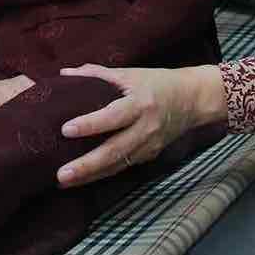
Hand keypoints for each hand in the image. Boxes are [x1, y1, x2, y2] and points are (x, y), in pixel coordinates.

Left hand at [54, 64, 208, 187]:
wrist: (193, 99)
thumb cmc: (157, 82)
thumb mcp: (129, 73)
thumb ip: (96, 74)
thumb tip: (64, 74)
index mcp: (140, 104)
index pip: (113, 116)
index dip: (90, 124)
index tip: (65, 130)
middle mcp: (145, 128)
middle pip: (114, 151)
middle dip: (87, 165)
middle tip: (61, 174)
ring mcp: (149, 146)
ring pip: (117, 165)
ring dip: (90, 176)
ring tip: (65, 181)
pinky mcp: (149, 155)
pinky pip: (123, 167)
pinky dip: (102, 174)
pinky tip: (83, 179)